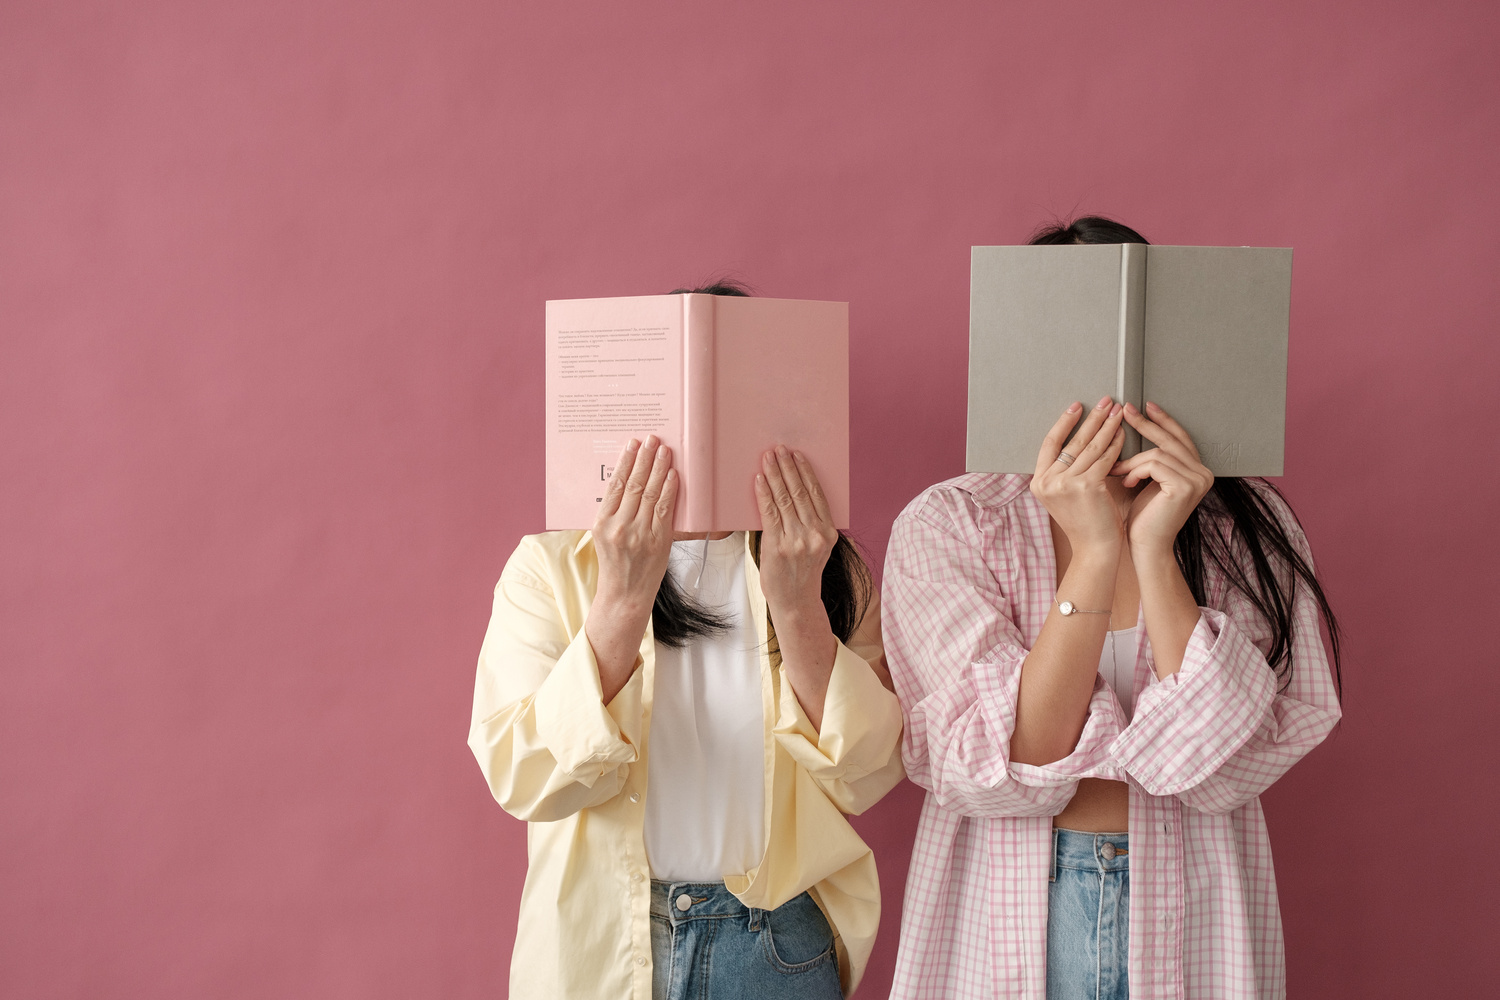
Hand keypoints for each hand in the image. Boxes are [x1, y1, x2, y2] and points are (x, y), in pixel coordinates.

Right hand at [591, 435, 677, 614]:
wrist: (625, 595)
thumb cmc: (615, 563)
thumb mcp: (603, 536)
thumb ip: (613, 511)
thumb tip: (627, 479)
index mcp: (602, 523)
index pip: (614, 485)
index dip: (625, 462)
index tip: (632, 444)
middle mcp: (620, 527)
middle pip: (634, 485)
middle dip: (645, 458)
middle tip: (652, 439)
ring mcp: (640, 534)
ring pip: (650, 493)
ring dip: (659, 468)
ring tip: (664, 450)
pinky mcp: (659, 542)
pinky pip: (664, 510)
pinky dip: (669, 490)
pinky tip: (672, 474)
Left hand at [754, 446, 838, 619]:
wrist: (796, 603)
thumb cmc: (802, 574)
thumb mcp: (815, 547)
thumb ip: (808, 523)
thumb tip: (790, 492)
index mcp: (828, 532)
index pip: (816, 494)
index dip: (805, 472)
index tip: (797, 455)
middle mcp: (815, 534)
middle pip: (800, 492)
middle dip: (787, 467)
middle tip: (778, 449)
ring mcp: (797, 540)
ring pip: (784, 499)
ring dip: (774, 475)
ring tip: (767, 458)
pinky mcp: (778, 546)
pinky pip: (769, 513)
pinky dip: (764, 494)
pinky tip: (759, 480)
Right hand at [1029, 396, 1128, 554]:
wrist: (1094, 549)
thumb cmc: (1086, 523)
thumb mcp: (1064, 496)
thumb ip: (1065, 472)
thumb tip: (1080, 439)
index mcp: (1038, 482)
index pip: (1050, 443)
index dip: (1064, 422)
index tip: (1078, 406)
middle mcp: (1048, 481)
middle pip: (1072, 441)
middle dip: (1091, 418)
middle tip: (1106, 401)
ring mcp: (1065, 484)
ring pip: (1089, 447)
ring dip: (1106, 426)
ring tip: (1117, 411)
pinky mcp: (1086, 486)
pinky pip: (1104, 459)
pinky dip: (1115, 444)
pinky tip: (1123, 434)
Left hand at [1112, 402, 1213, 552]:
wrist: (1146, 547)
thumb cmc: (1143, 517)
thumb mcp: (1148, 480)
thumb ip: (1152, 459)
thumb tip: (1134, 424)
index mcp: (1198, 471)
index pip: (1180, 438)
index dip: (1163, 421)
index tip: (1144, 406)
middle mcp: (1204, 474)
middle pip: (1171, 440)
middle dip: (1146, 424)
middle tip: (1124, 409)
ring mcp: (1198, 480)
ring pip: (1158, 452)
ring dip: (1132, 461)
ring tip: (1118, 472)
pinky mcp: (1185, 486)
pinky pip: (1154, 464)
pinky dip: (1136, 470)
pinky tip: (1127, 484)